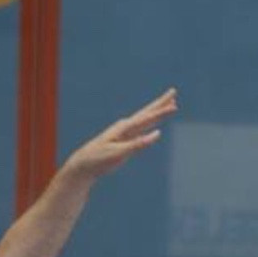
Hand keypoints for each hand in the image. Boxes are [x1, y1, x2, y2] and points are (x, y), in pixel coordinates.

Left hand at [62, 88, 177, 184]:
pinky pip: (141, 129)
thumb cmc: (99, 159)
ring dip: (157, 111)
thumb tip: (157, 134)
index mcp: (124, 128)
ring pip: (145, 119)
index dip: (161, 113)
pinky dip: (150, 124)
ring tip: (170, 104)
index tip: (174, 106)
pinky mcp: (124, 140)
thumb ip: (138, 144)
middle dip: (160, 103)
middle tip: (173, 91)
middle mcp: (125, 127)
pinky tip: (154, 123)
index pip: (146, 118)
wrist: (83, 165)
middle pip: (146, 112)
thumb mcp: (118, 153)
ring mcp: (124, 133)